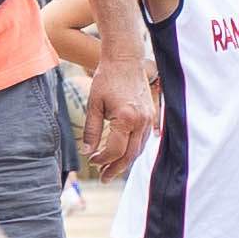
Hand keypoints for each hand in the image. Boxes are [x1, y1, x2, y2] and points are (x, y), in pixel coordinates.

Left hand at [78, 48, 153, 180]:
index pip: (115, 150)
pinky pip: (143, 139)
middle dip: (115, 168)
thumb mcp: (94, 104)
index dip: (102, 160)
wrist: (125, 60)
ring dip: (125, 161)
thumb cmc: (107, 79)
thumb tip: (87, 152)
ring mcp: (149, 119)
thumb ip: (92, 130)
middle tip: (103, 178)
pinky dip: (132, 150)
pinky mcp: (151, 115)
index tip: (92, 161)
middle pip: (129, 155)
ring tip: (111, 169)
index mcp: (126, 118)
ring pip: (138, 149)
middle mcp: (141, 121)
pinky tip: (122, 154)